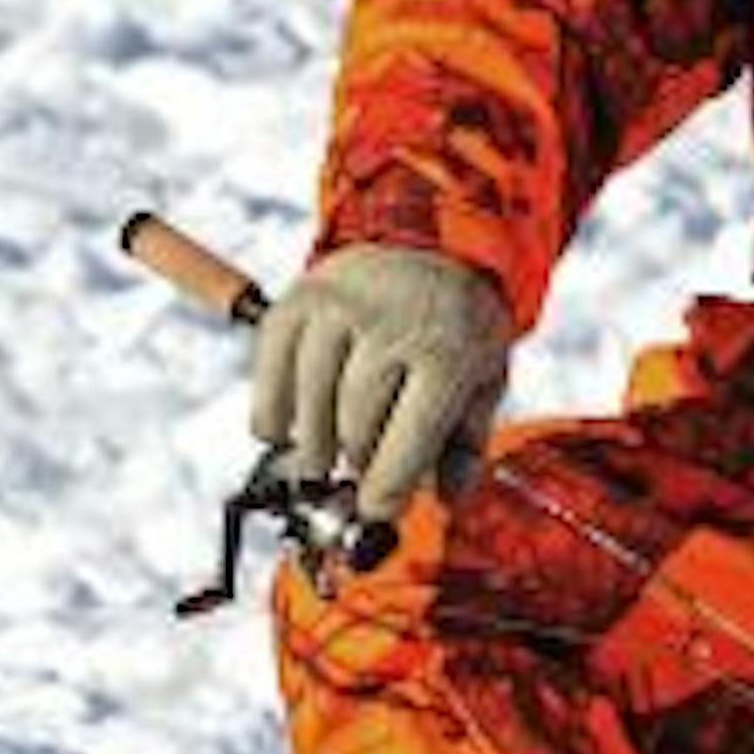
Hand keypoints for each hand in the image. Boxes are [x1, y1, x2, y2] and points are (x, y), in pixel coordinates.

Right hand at [250, 244, 513, 520]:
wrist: (427, 242)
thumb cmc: (456, 324)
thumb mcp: (484, 378)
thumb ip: (467, 446)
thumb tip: (446, 501)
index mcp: (447, 349)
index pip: (410, 439)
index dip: (386, 491)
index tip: (374, 512)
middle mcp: (390, 323)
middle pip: (354, 428)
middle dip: (355, 466)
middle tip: (358, 474)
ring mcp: (337, 308)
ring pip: (309, 410)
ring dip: (315, 449)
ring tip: (330, 454)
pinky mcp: (295, 302)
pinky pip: (269, 381)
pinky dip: (274, 419)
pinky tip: (293, 427)